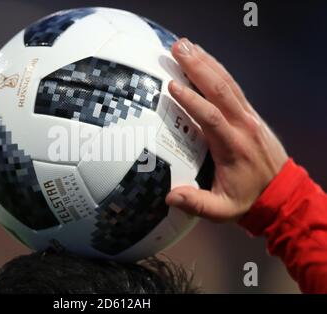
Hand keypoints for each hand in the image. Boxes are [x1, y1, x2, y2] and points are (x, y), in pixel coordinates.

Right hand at [165, 38, 287, 221]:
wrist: (280, 193)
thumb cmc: (247, 199)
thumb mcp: (222, 210)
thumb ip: (197, 204)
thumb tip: (171, 197)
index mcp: (232, 146)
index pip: (211, 117)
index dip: (192, 101)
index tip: (172, 86)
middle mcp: (242, 125)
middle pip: (220, 90)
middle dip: (197, 67)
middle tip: (177, 48)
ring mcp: (248, 116)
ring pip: (227, 82)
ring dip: (206, 62)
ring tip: (186, 45)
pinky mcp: (249, 113)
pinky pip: (232, 86)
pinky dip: (217, 69)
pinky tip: (204, 59)